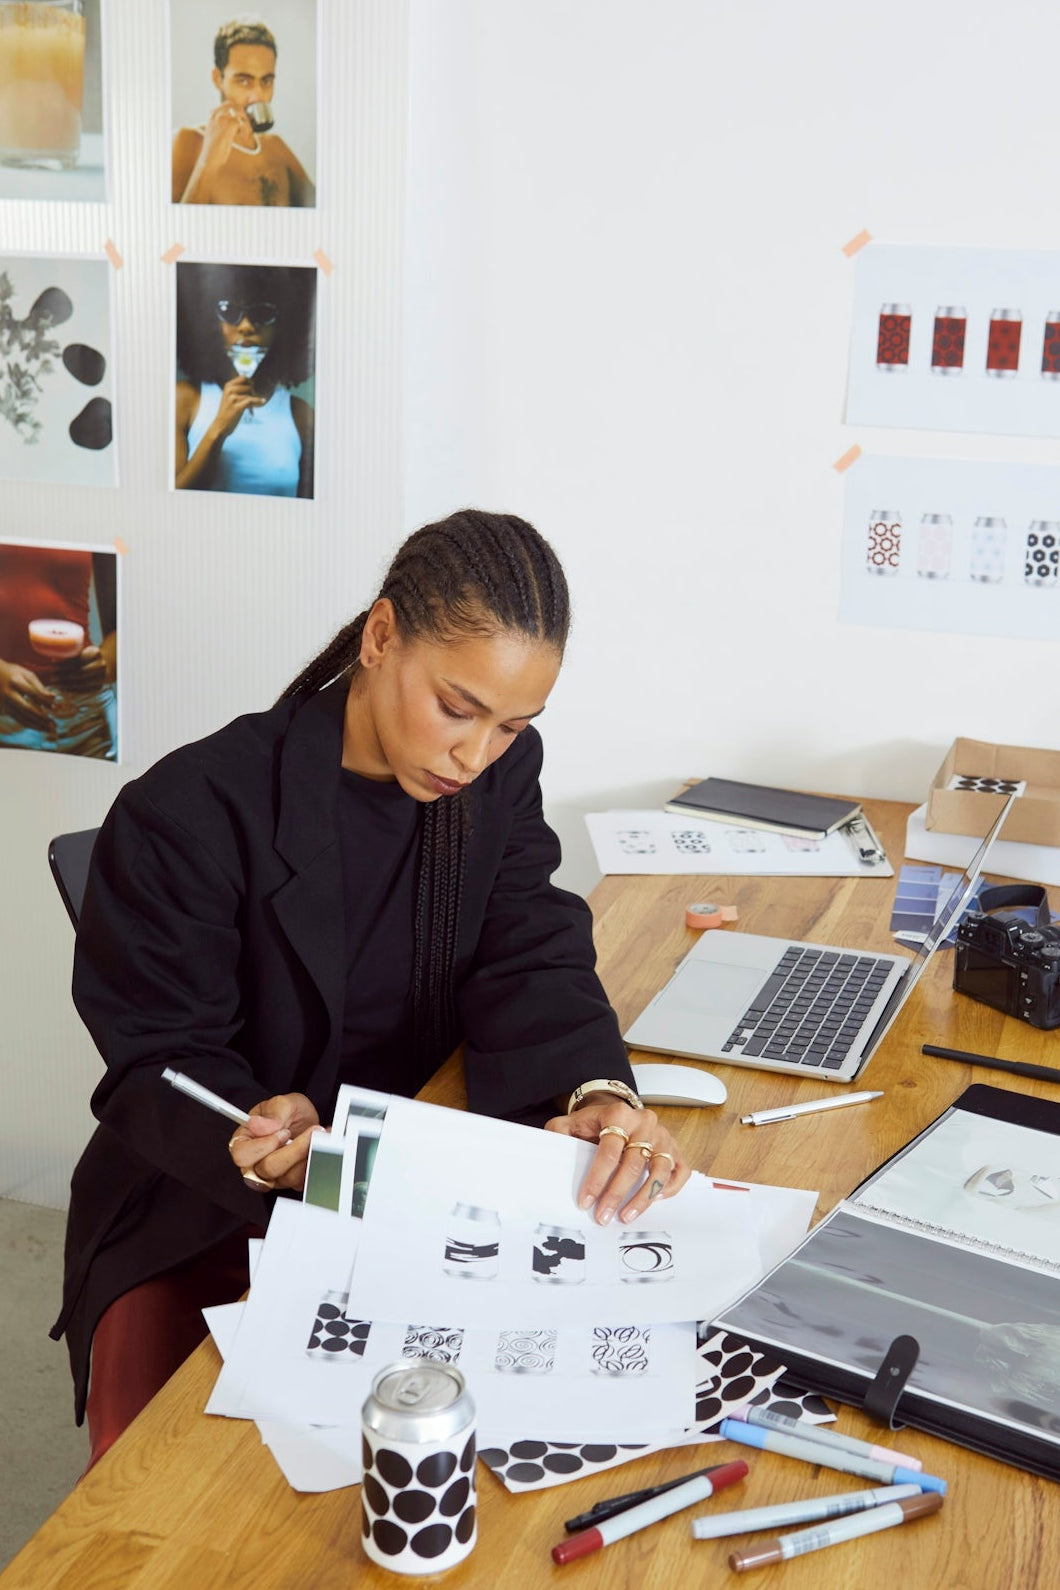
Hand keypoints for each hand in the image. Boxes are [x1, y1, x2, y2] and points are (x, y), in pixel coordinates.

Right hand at [0, 659, 53, 728]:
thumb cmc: (16, 674)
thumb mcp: (27, 675)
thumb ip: (40, 687)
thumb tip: (54, 698)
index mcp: (15, 681)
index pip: (32, 693)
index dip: (44, 701)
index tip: (56, 708)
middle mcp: (8, 693)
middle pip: (26, 708)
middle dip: (41, 718)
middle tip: (54, 725)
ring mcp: (4, 703)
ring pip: (22, 717)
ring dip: (37, 725)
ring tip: (51, 729)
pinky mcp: (4, 710)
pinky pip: (19, 719)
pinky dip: (31, 725)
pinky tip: (41, 727)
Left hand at [52, 644, 107, 692]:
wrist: (102, 665)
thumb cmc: (85, 656)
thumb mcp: (80, 650)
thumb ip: (69, 654)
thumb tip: (52, 658)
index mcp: (95, 653)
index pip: (78, 659)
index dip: (64, 663)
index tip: (52, 664)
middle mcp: (101, 665)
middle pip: (80, 672)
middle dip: (64, 675)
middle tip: (51, 676)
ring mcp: (101, 677)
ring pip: (82, 683)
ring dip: (66, 684)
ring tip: (54, 683)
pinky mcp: (98, 687)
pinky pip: (83, 690)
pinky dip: (72, 690)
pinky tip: (62, 688)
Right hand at [199, 100, 250, 166]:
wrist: (209, 159)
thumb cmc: (214, 149)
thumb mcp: (217, 132)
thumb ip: (225, 124)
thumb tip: (238, 122)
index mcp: (212, 114)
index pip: (229, 104)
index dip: (238, 112)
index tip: (242, 123)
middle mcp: (216, 113)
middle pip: (236, 106)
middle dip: (244, 117)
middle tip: (246, 129)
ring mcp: (222, 118)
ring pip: (240, 114)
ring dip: (246, 124)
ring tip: (244, 135)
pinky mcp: (229, 125)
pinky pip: (242, 123)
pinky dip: (246, 131)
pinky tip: (243, 139)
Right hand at [210, 375, 264, 440]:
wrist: (221, 425)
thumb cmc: (228, 411)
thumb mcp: (230, 397)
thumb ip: (238, 389)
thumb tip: (253, 382)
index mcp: (227, 386)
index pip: (243, 377)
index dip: (250, 382)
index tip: (253, 390)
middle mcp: (229, 390)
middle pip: (249, 386)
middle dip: (254, 393)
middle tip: (254, 400)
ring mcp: (232, 398)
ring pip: (250, 395)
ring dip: (256, 400)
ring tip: (255, 406)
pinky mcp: (236, 407)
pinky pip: (251, 401)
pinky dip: (258, 402)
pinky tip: (263, 403)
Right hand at [228, 1092, 320, 1193]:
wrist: (306, 1119)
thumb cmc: (288, 1112)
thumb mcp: (282, 1103)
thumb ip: (273, 1113)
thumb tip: (258, 1125)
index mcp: (244, 1142)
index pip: (242, 1156)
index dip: (263, 1146)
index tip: (283, 1132)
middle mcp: (255, 1163)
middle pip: (267, 1169)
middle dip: (293, 1150)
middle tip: (308, 1131)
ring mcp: (273, 1175)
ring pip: (287, 1177)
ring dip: (306, 1155)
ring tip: (317, 1135)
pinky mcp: (291, 1181)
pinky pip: (303, 1180)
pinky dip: (315, 1162)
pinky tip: (320, 1146)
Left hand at [545, 1095, 690, 1224]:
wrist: (616, 1112)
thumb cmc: (594, 1123)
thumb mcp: (571, 1122)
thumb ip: (558, 1133)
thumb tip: (551, 1151)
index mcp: (618, 1114)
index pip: (608, 1151)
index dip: (597, 1179)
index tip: (585, 1201)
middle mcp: (644, 1123)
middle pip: (632, 1164)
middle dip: (616, 1194)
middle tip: (603, 1216)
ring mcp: (662, 1136)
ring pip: (659, 1170)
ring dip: (643, 1198)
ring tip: (626, 1216)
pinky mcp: (674, 1149)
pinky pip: (680, 1171)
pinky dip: (670, 1187)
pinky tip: (656, 1200)